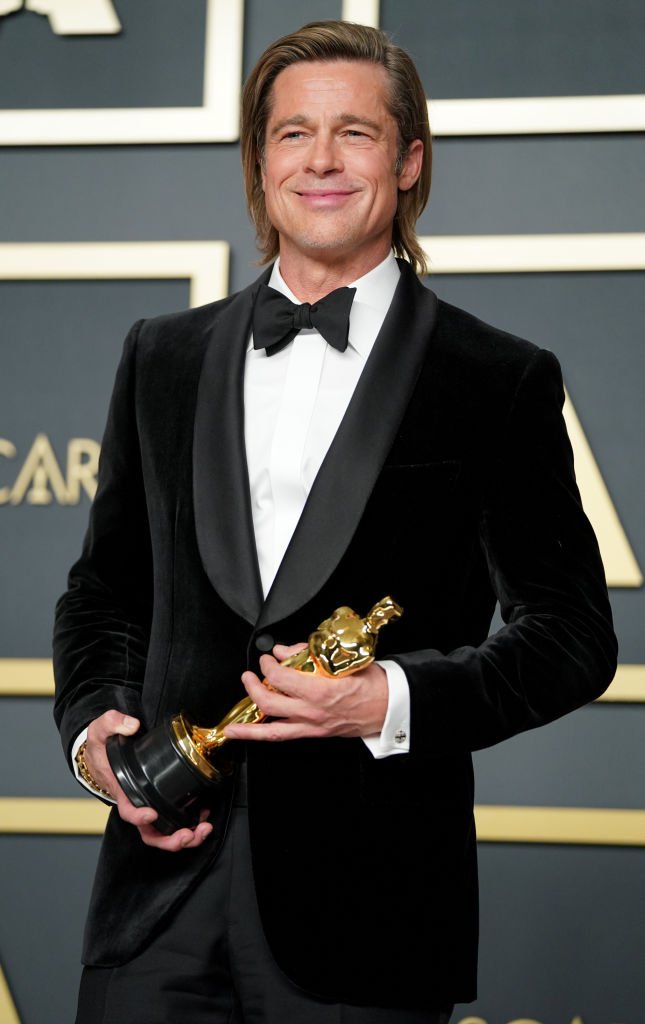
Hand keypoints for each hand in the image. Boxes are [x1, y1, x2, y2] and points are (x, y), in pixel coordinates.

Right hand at [84, 710, 212, 851]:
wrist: (103, 755)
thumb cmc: (102, 748)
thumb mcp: (100, 730)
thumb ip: (113, 722)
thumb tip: (132, 725)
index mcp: (122, 790)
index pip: (127, 811)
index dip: (138, 817)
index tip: (151, 814)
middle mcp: (136, 804)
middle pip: (150, 833)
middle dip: (170, 839)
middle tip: (189, 834)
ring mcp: (148, 806)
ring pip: (164, 832)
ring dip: (185, 836)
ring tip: (203, 829)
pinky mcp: (160, 802)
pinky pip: (173, 821)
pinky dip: (189, 824)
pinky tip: (203, 816)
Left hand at [223, 643, 387, 742]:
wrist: (389, 706)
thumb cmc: (372, 683)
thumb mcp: (342, 660)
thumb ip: (309, 655)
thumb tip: (285, 651)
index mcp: (319, 691)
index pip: (281, 677)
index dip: (268, 665)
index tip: (267, 658)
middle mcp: (312, 711)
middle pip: (269, 702)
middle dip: (253, 686)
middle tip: (250, 676)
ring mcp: (312, 725)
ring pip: (271, 730)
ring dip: (249, 726)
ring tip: (232, 725)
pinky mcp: (314, 733)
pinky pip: (282, 737)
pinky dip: (262, 735)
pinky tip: (248, 734)